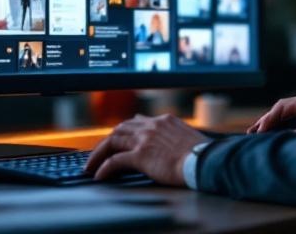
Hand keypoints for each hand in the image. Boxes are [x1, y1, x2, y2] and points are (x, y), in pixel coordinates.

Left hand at [84, 114, 207, 186]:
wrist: (204, 160)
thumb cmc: (202, 154)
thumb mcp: (189, 137)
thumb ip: (176, 136)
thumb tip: (174, 142)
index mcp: (164, 120)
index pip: (137, 120)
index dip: (124, 130)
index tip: (118, 137)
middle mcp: (152, 125)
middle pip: (120, 128)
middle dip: (108, 140)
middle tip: (99, 152)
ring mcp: (145, 139)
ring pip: (112, 141)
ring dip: (99, 153)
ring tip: (91, 165)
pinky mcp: (140, 155)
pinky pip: (115, 161)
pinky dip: (104, 168)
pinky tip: (99, 175)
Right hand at [247, 93, 295, 133]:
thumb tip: (283, 138)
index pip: (283, 106)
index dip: (269, 119)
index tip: (259, 132)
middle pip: (283, 109)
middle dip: (267, 121)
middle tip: (252, 134)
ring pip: (288, 115)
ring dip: (274, 124)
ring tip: (258, 134)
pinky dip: (284, 127)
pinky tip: (276, 135)